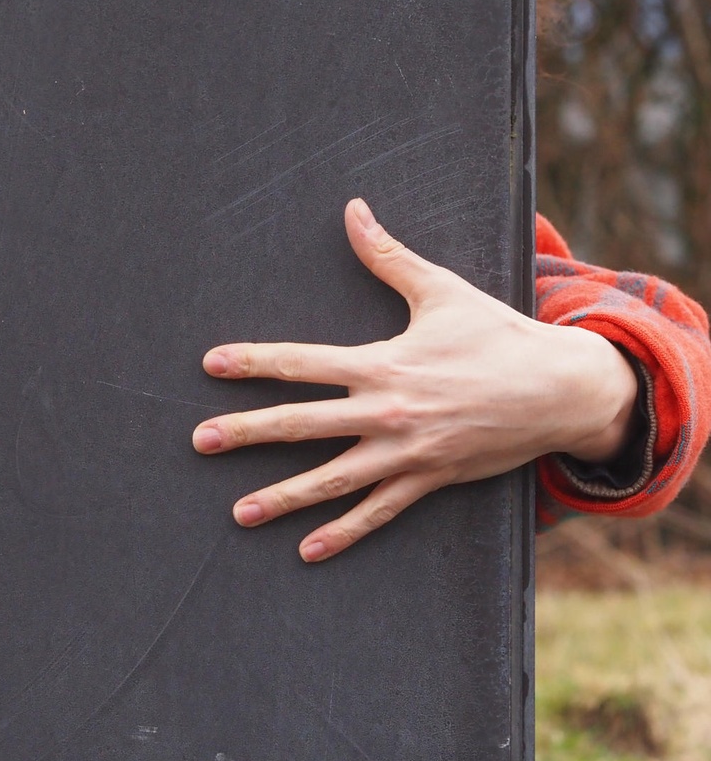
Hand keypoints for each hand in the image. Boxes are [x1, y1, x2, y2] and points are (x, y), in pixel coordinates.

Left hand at [193, 198, 638, 561]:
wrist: (560, 389)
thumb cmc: (497, 335)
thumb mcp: (441, 291)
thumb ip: (388, 256)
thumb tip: (353, 209)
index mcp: (382, 363)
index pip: (303, 362)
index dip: (253, 362)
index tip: (210, 364)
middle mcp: (386, 411)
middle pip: (302, 424)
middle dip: (246, 433)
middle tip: (200, 441)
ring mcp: (406, 452)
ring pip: (332, 480)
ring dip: (282, 498)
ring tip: (239, 513)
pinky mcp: (428, 480)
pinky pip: (378, 513)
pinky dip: (343, 533)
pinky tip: (307, 551)